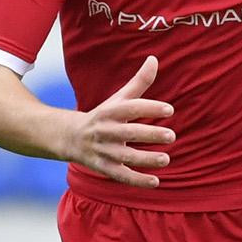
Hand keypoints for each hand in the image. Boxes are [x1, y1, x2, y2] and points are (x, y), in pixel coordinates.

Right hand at [64, 56, 174, 188]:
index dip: (150, 107)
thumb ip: (139, 82)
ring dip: (146, 159)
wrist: (70, 138)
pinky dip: (137, 181)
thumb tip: (155, 59)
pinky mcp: (103, 167)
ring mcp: (103, 150)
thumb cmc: (104, 115)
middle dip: (149, 134)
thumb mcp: (118, 99)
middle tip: (172, 135)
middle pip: (128, 133)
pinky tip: (156, 182)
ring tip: (166, 159)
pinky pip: (120, 176)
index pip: (130, 108)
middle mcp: (105, 131)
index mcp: (110, 112)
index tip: (170, 109)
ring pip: (125, 156)